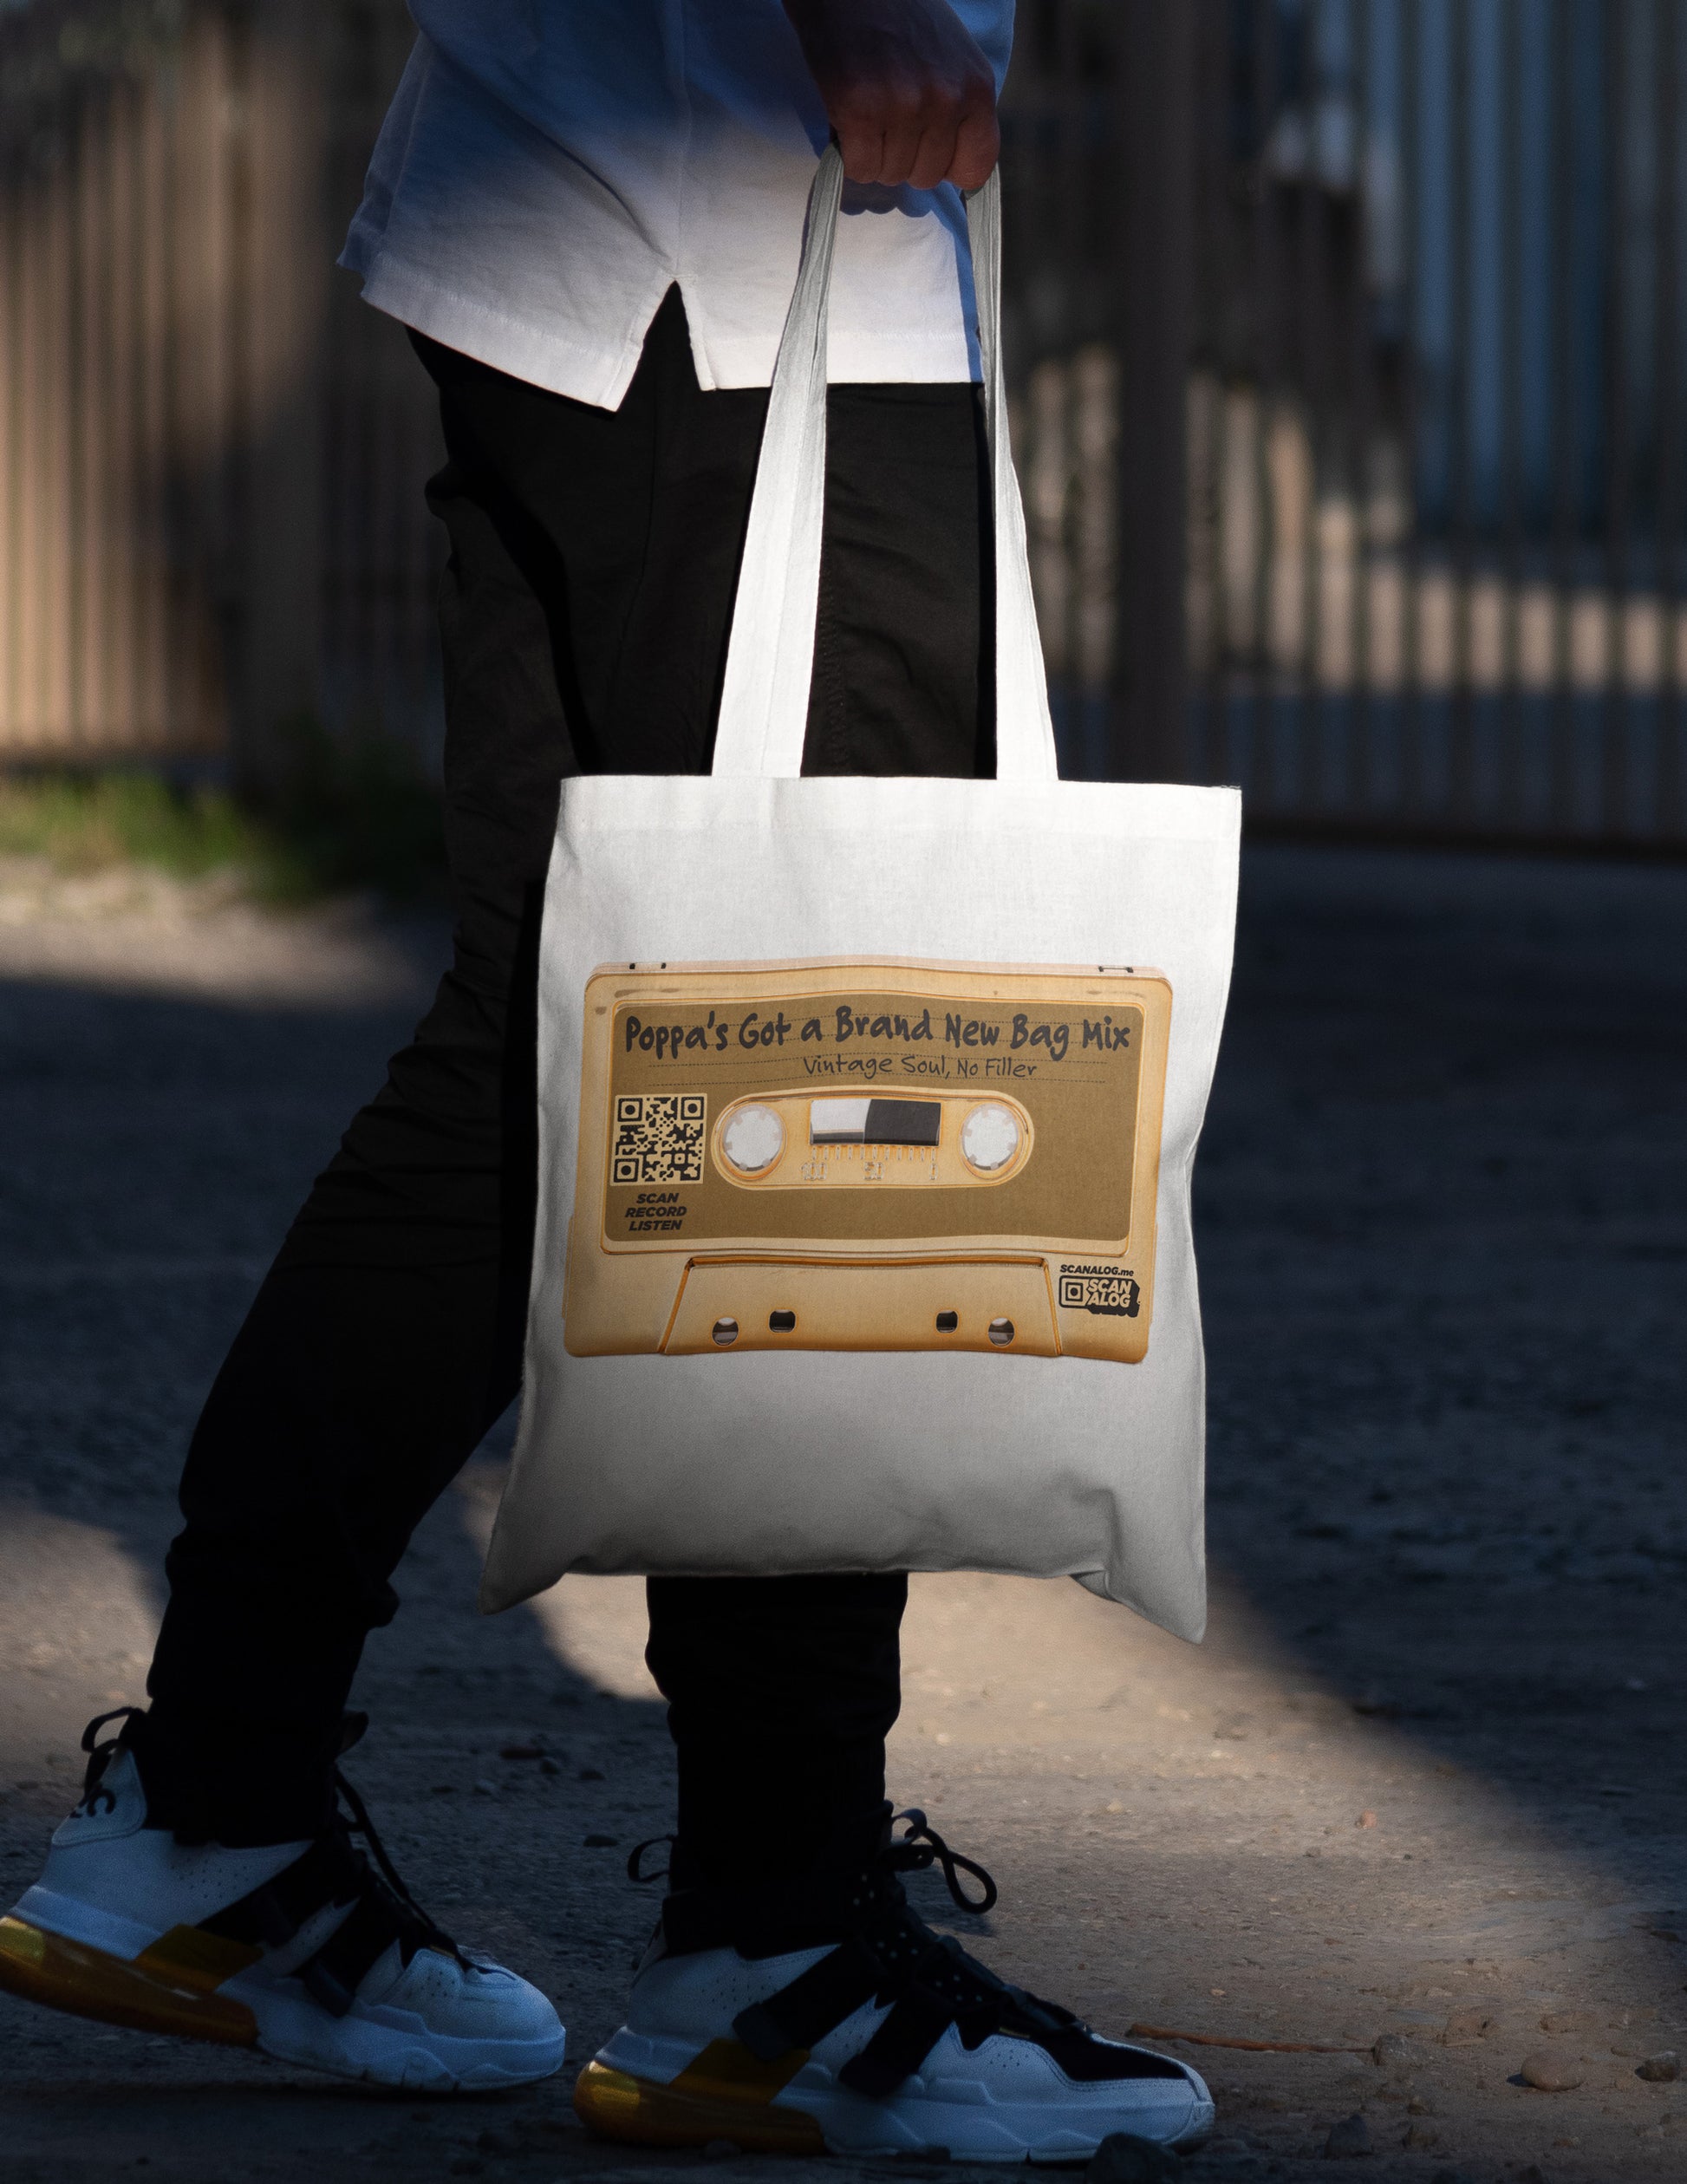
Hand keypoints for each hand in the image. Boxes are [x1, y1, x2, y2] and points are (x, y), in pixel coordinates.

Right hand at [782, 0, 999, 191]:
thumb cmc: (899, 17)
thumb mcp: (952, 57)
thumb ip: (960, 108)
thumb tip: (955, 167)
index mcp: (976, 87)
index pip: (975, 168)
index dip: (947, 167)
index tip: (927, 151)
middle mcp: (945, 99)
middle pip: (926, 176)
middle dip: (904, 157)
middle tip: (886, 120)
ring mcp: (904, 106)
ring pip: (890, 173)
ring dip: (874, 154)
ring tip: (867, 112)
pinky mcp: (861, 111)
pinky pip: (859, 166)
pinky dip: (848, 154)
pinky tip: (848, 120)